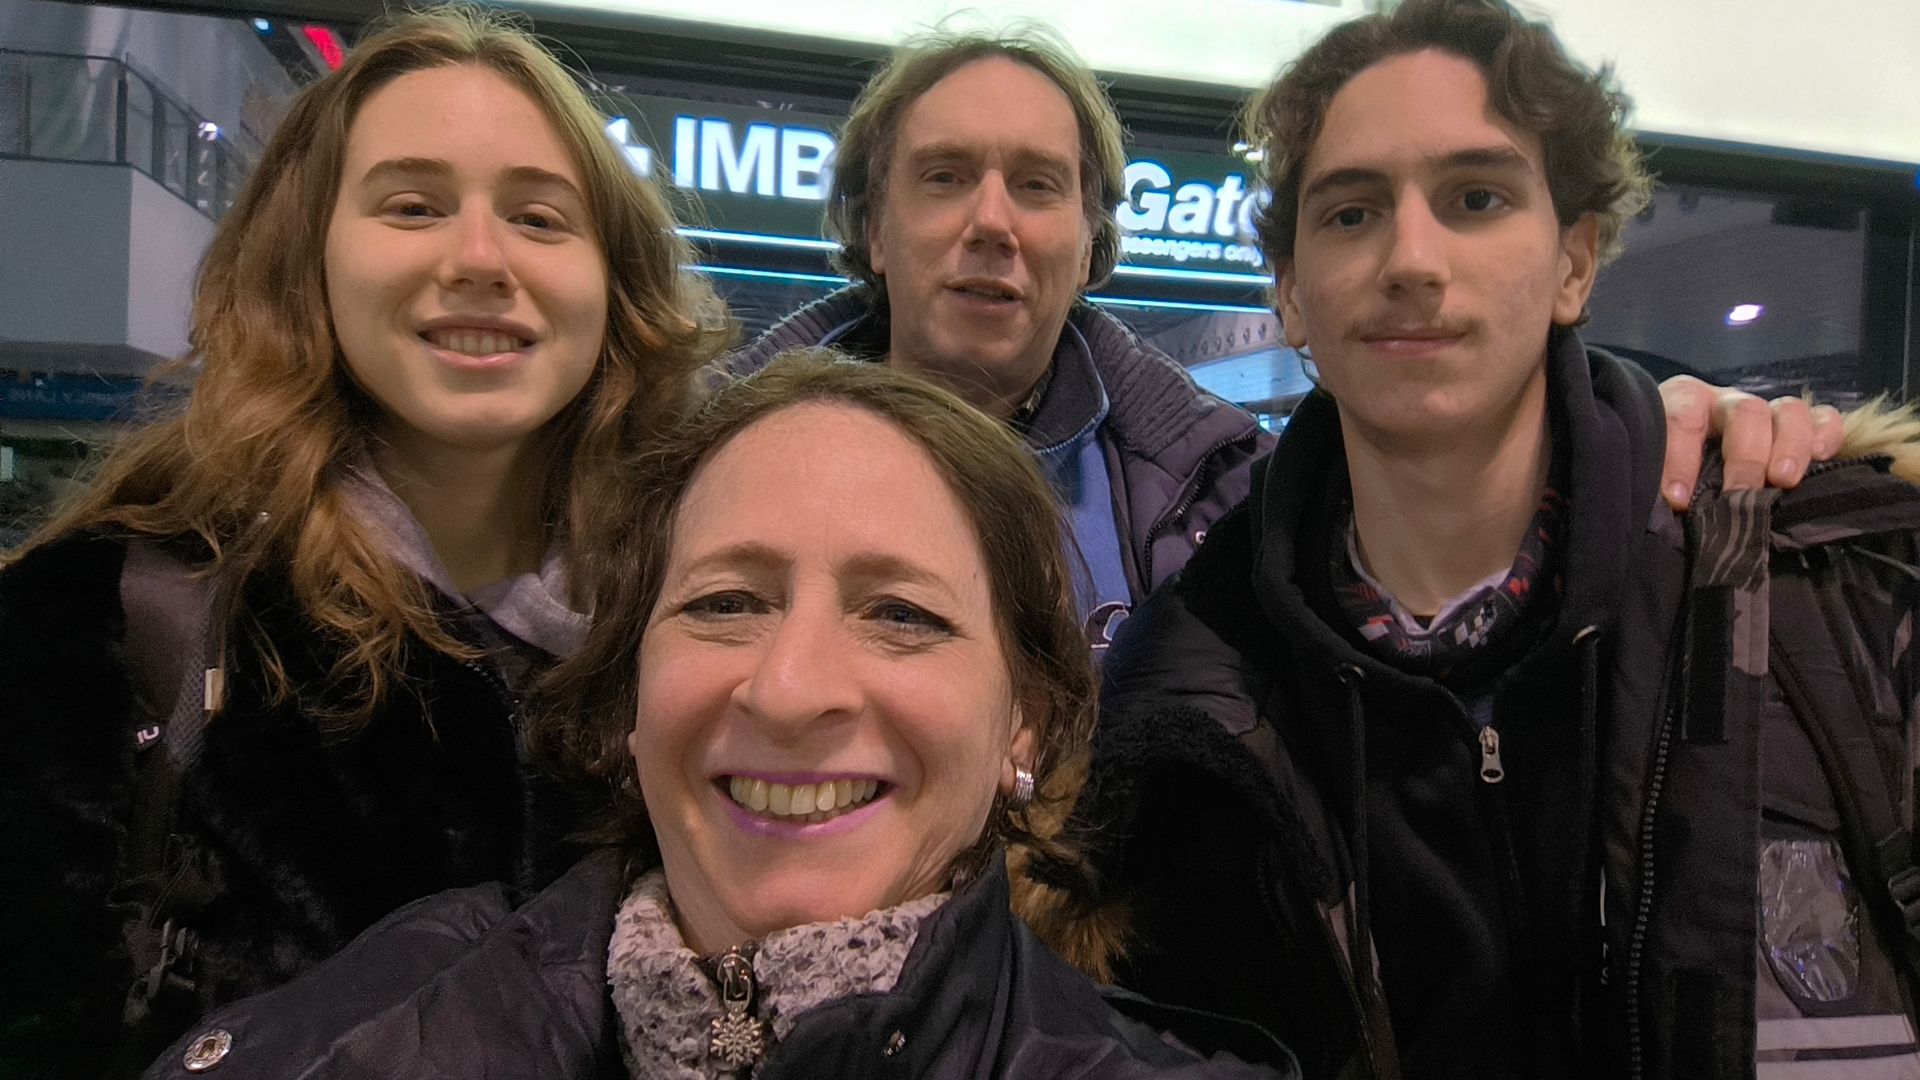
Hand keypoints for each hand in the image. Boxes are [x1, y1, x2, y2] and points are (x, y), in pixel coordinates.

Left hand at [1658, 375, 1843, 509]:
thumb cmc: (1670, 474)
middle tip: (1740, 494)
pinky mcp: (1801, 426)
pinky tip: (1821, 457)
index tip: (1678, 500)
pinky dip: (1827, 434)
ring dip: (1790, 446)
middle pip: (1746, 412)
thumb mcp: (1657, 472)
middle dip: (1745, 456)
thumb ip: (1661, 485)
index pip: (1683, 416)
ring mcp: (1767, 412)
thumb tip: (1666, 512)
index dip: (1681, 457)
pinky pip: (1824, 418)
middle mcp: (1728, 403)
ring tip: (1784, 481)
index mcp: (1686, 403)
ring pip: (1789, 411)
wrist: (1690, 462)